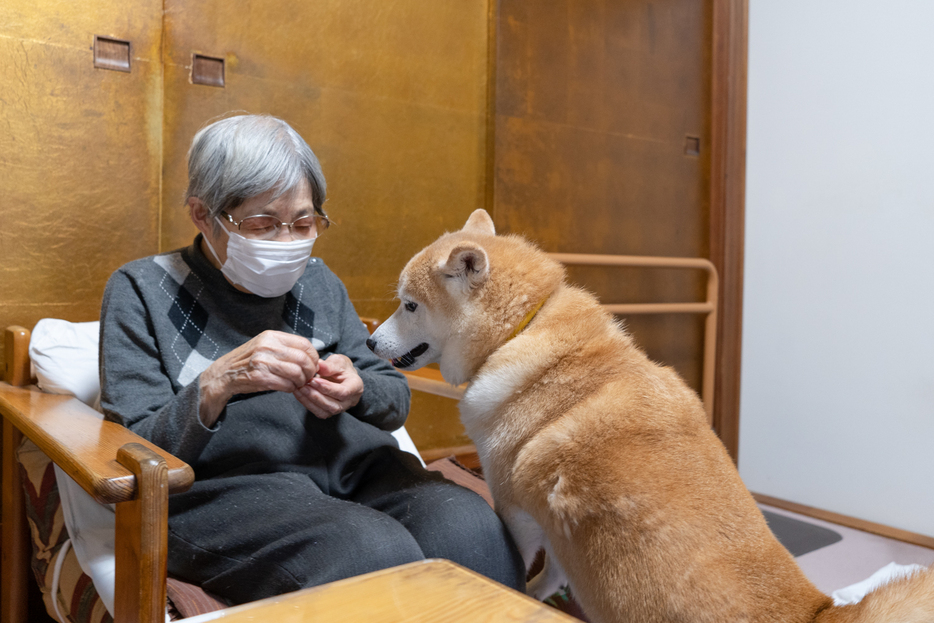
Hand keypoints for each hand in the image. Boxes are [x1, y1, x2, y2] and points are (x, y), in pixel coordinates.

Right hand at [199, 330, 319, 425]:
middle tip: (308, 377)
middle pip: (303, 359)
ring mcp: (263, 362)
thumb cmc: (248, 360)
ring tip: (298, 383)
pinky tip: (288, 388)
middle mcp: (267, 347)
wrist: (224, 374)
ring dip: (301, 381)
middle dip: (310, 371)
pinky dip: (291, 388)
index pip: (304, 344)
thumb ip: (285, 346)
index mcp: (271, 336)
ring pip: (297, 373)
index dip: (314, 356)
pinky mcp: (260, 378)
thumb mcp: (265, 344)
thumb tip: (311, 355)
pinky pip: (286, 384)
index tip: (313, 364)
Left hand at [293, 354, 362, 419]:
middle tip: (303, 386)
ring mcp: (340, 409)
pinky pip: (318, 412)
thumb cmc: (341, 367)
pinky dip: (307, 404)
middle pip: (333, 405)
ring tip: (299, 389)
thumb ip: (329, 365)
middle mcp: (350, 401)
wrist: (341, 375)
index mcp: (356, 387)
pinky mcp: (330, 412)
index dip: (327, 388)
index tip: (313, 380)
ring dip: (310, 401)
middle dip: (316, 396)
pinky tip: (299, 394)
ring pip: (325, 411)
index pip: (343, 392)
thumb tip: (319, 365)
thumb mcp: (338, 361)